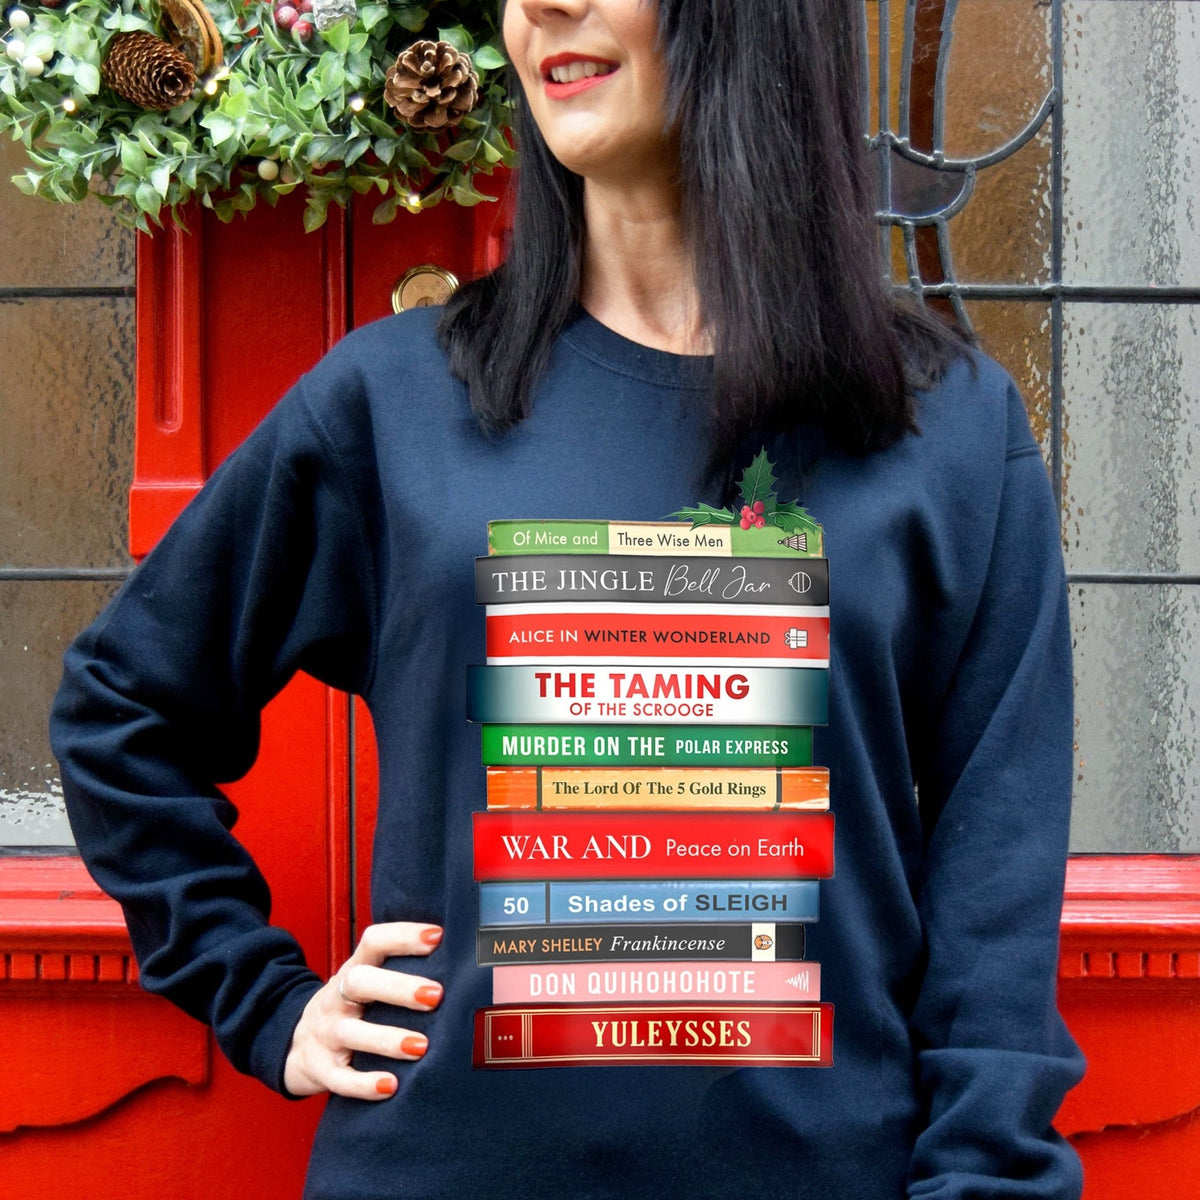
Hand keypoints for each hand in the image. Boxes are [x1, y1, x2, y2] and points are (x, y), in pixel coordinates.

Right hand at [283, 921, 443, 1099]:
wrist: (295, 1045)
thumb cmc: (350, 1008)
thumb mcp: (365, 983)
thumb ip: (399, 971)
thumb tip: (460, 958)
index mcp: (353, 970)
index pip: (373, 943)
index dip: (403, 937)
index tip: (437, 936)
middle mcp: (337, 998)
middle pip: (360, 982)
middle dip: (399, 987)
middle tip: (436, 995)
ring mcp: (326, 1033)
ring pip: (352, 1033)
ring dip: (388, 1039)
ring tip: (421, 1046)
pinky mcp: (321, 1069)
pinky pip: (339, 1079)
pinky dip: (364, 1085)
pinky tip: (390, 1086)